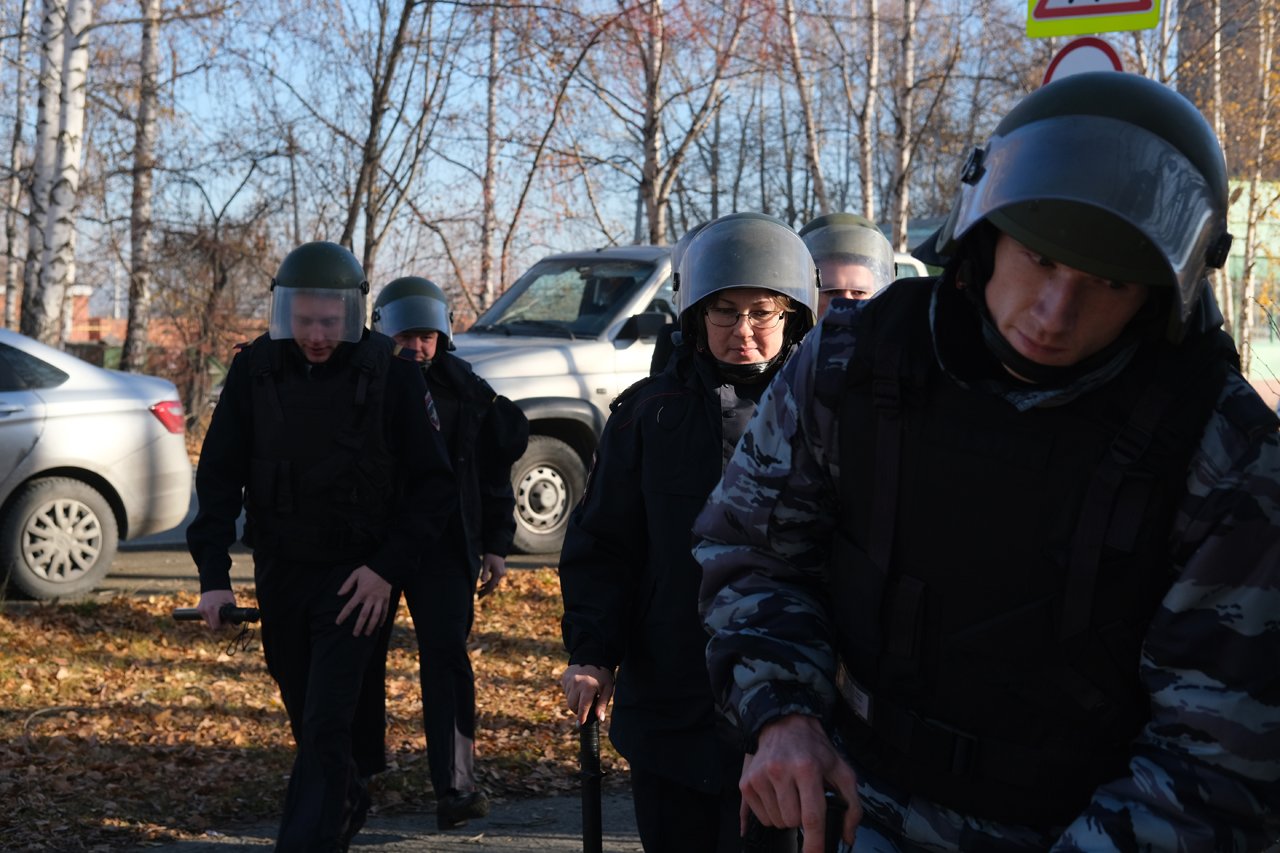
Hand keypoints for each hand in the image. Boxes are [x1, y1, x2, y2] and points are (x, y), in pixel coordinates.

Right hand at [197, 589, 236, 629]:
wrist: (213, 582)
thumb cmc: (224, 592)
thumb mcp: (231, 602)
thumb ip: (232, 615)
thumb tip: (235, 626)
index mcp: (212, 609)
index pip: (215, 627)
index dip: (223, 626)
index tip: (227, 622)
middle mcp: (204, 610)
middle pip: (212, 626)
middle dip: (219, 624)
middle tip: (225, 617)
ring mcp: (200, 610)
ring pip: (208, 622)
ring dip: (215, 620)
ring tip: (220, 612)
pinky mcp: (198, 609)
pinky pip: (206, 617)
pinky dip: (211, 616)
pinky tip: (215, 610)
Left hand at [336, 565, 391, 636]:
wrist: (386, 567)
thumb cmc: (369, 570)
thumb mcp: (356, 574)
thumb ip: (347, 584)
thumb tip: (339, 594)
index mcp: (361, 592)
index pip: (350, 606)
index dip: (343, 615)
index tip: (338, 622)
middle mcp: (370, 598)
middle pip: (364, 615)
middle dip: (359, 626)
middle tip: (355, 634)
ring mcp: (380, 599)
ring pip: (375, 616)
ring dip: (371, 626)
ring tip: (367, 634)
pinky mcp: (387, 599)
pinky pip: (385, 611)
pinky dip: (382, 619)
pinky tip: (379, 626)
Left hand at [477, 553, 506, 598]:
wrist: (497, 549)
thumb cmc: (490, 556)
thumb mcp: (486, 564)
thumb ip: (485, 573)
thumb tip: (482, 582)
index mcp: (497, 574)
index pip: (491, 586)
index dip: (485, 592)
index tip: (479, 596)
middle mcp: (500, 575)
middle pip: (493, 586)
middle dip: (485, 592)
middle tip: (478, 597)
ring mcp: (500, 574)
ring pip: (493, 584)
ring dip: (487, 588)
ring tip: (479, 592)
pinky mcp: (499, 572)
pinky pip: (494, 580)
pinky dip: (489, 583)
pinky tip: (483, 585)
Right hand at [560, 664, 613, 725]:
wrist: (593, 657)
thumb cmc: (602, 676)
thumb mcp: (607, 689)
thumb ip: (602, 704)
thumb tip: (599, 719)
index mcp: (588, 687)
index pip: (583, 705)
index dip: (582, 716)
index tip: (580, 724)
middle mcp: (576, 683)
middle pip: (573, 705)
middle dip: (578, 709)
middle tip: (587, 705)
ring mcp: (569, 680)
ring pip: (568, 699)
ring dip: (575, 701)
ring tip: (584, 693)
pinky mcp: (564, 678)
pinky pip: (566, 692)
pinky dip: (571, 693)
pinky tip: (579, 687)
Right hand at [739, 715, 860, 852]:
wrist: (784, 724)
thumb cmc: (814, 749)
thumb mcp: (841, 770)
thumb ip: (852, 805)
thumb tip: (848, 836)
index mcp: (807, 769)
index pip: (812, 817)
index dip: (815, 843)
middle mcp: (780, 771)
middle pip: (793, 822)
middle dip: (801, 818)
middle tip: (804, 798)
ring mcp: (760, 777)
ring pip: (776, 823)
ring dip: (786, 816)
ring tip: (790, 793)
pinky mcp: (746, 782)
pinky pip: (761, 817)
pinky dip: (771, 813)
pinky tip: (777, 794)